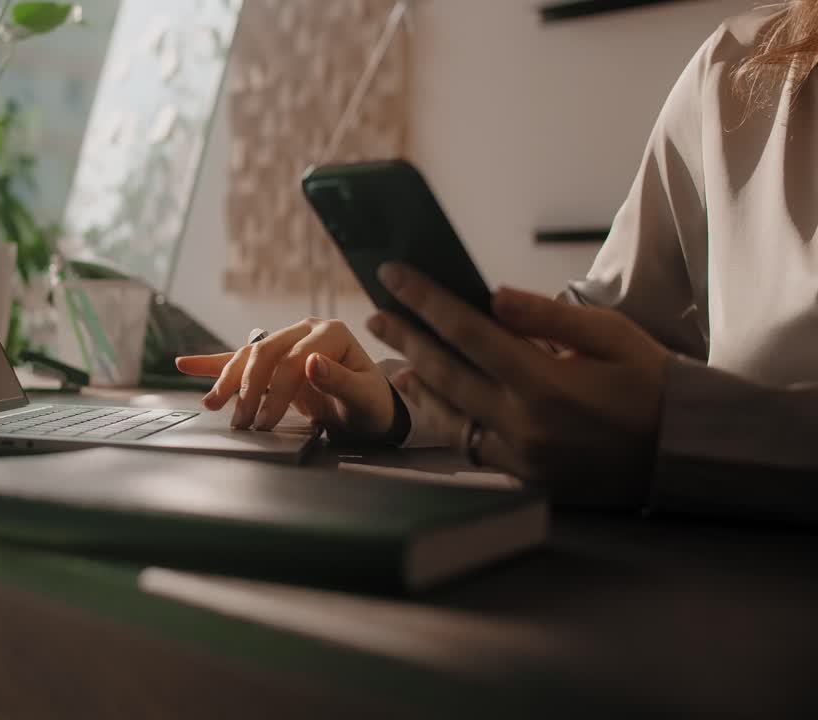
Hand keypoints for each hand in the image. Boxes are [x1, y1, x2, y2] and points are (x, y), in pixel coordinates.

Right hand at [176, 318, 395, 435]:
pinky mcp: (274, 359)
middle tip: (241, 424)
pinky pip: (239, 358)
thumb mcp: (364, 397)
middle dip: (247, 389)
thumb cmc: (371, 405)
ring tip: (212, 405)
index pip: (291, 360)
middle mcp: (305, 330)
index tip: (266, 422)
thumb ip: (340, 380)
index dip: (276, 391)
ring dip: (227, 381)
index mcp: (330, 333)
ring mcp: (287, 341)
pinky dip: (212, 363)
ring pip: (248, 356)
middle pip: (264, 354)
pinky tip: (184, 364)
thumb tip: (311, 362)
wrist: (370, 410)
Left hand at [368, 264, 670, 507]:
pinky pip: (470, 445)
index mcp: (544, 382)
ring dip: (417, 383)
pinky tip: (432, 400)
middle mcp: (523, 422)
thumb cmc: (653, 384)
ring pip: (448, 415)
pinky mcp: (524, 476)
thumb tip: (492, 296)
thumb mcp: (610, 336)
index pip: (466, 331)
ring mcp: (520, 455)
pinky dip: (446, 419)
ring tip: (395, 358)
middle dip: (406, 338)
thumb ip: (547, 317)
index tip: (392, 275)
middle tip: (376, 314)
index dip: (424, 300)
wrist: (687, 454)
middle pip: (444, 372)